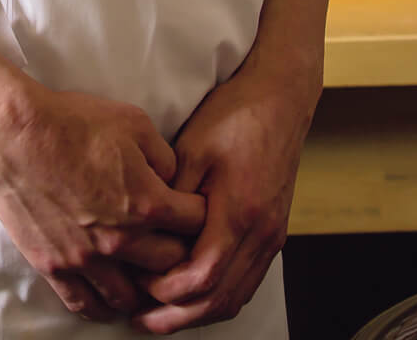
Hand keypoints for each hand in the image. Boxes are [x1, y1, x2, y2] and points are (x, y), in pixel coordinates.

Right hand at [0, 81, 205, 321]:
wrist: (14, 135)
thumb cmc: (72, 122)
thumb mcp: (133, 122)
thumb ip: (163, 156)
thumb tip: (173, 179)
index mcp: (146, 202)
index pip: (195, 223)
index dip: (200, 213)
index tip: (195, 210)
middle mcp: (121, 239)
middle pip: (170, 264)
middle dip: (179, 253)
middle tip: (175, 245)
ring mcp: (87, 259)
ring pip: (131, 296)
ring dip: (144, 288)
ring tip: (146, 278)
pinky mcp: (55, 267)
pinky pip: (86, 305)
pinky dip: (104, 308)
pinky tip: (111, 301)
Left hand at [129, 65, 315, 332]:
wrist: (280, 98)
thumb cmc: (234, 116)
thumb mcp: (192, 149)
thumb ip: (172, 197)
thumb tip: (147, 234)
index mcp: (239, 212)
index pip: (201, 277)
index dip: (165, 290)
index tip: (136, 285)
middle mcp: (261, 234)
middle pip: (218, 299)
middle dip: (176, 317)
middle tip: (141, 321)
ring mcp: (271, 237)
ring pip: (235, 297)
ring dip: (197, 314)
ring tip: (160, 316)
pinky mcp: (273, 233)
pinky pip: (246, 282)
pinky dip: (218, 298)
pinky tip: (194, 296)